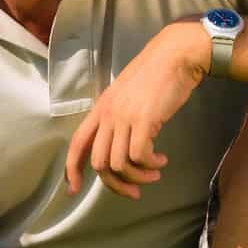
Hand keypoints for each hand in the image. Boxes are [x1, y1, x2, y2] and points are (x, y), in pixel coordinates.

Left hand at [64, 22, 205, 198]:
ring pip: (119, 164)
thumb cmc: (156, 76)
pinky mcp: (143, 120)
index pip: (77, 143)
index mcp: (101, 109)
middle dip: (117, 185)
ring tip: (154, 174)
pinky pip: (139, 156)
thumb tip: (123, 146)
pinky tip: (161, 161)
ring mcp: (124, 117)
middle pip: (100, 163)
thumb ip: (120, 117)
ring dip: (139, 176)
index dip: (71, 170)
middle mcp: (108, 114)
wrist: (175, 56)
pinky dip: (151, 165)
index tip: (73, 191)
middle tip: (135, 191)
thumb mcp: (128, 97)